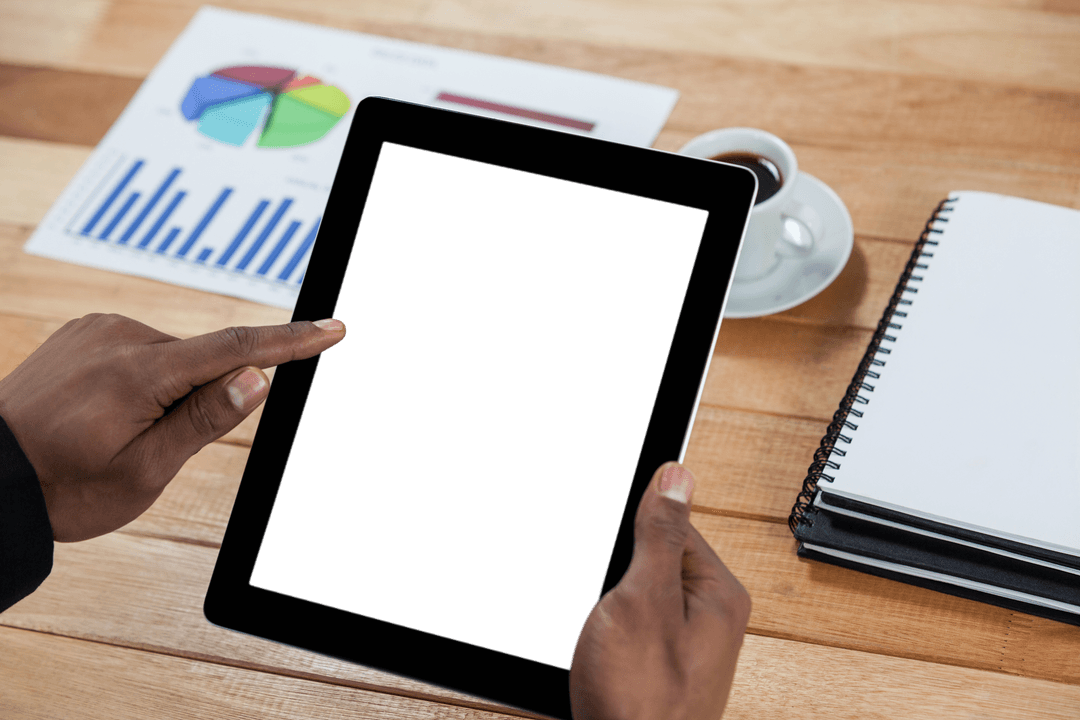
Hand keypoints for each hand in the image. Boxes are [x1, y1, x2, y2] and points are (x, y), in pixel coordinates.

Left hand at [0, 313, 345, 541]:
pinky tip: (104, 413)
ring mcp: (97, 330)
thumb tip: (257, 377)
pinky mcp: (82, 332)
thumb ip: (206, 419)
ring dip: (168, 391)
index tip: (332, 329)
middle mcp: (119, 336)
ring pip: (171, 358)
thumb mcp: (145, 470)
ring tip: (115, 434)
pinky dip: (142, 380)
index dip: (291, 342)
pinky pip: (138, 352)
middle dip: (199, 398)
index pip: (236, 349)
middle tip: (152, 447)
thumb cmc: (66, 486)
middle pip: (201, 360)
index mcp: (140, 372)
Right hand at [569, 462, 750, 719]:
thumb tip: (676, 475)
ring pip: (633, 594)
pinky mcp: (660, 666)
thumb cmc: (642, 703)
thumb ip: (659, 535)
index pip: (673, 524)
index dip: (631, 528)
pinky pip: (629, 626)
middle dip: (615, 573)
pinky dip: (605, 632)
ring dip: (605, 606)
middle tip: (601, 606)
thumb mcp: (644, 600)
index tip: (605, 541)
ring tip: (599, 637)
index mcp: (719, 592)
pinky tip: (596, 653)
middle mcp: (711, 617)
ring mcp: (685, 644)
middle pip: (651, 558)